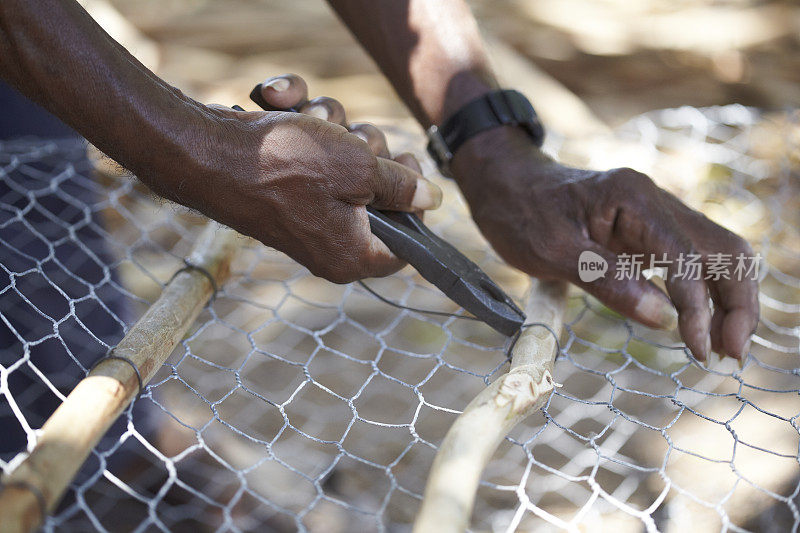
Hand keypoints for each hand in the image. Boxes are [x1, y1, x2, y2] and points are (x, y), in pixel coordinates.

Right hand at [151, 77, 440, 283]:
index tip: (405, 169)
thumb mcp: (358, 169)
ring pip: (344, 159)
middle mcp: (328, 239)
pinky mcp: (281, 186)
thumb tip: (431, 199)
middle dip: (367, 150)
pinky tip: (278, 100)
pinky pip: (307, 147)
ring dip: (331, 125)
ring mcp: (304, 211)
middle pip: (377, 193)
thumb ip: (401, 186)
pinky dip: (297, 117)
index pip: (406, 246)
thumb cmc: (282, 166)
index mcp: (351, 254)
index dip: (414, 205)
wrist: (204, 150)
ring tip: (309, 118)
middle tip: (352, 140)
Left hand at [451, 127, 758, 362]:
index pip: (686, 256)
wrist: (504, 184)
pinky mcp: (647, 232)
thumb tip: (663, 318)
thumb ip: (607, 280)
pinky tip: (703, 325)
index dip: (698, 306)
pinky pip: (691, 261)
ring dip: (728, 300)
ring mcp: (655, 216)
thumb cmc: (520, 213)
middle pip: (722, 249)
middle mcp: (655, 201)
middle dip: (736, 302)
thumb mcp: (552, 251)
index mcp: (634, 197)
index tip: (698, 348)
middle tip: (733, 354)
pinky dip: (705, 293)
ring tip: (726, 348)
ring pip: (715, 255)